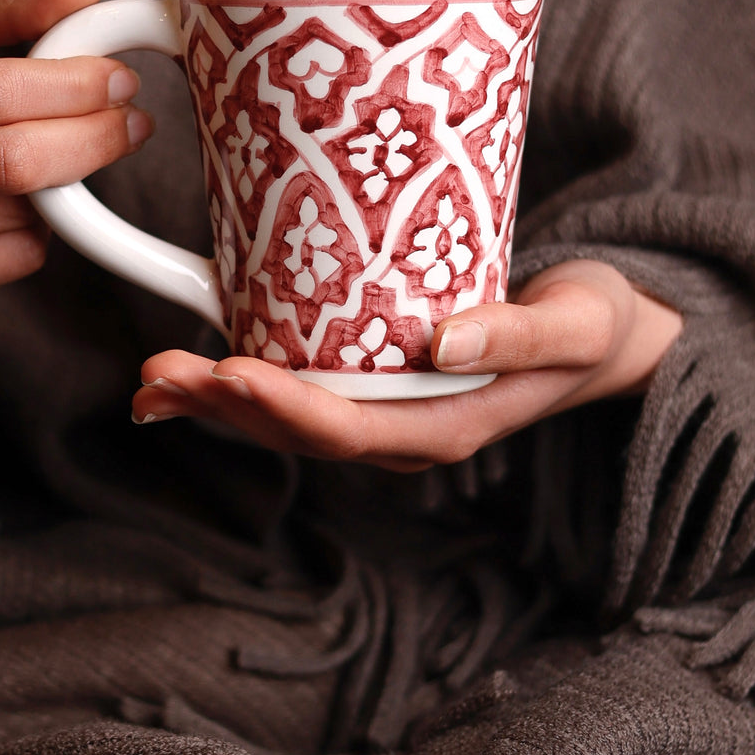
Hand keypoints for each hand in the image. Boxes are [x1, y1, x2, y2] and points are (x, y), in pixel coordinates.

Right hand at [0, 0, 151, 300]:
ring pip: (24, 214)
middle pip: (13, 164)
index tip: (120, 79)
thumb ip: (12, 1)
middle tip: (132, 121)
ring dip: (66, 181)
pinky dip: (42, 226)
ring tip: (57, 149)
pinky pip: (17, 258)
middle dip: (94, 140)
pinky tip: (21, 196)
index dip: (75, 87)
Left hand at [132, 260, 683, 470]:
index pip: (352, 429)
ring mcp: (384, 412)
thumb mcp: (577, 323)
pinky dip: (236, 388)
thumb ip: (521, 335)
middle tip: (159, 372)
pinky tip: (183, 377)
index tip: (229, 372)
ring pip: (286, 418)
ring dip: (215, 401)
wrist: (604, 337)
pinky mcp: (371, 381)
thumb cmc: (593, 323)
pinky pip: (296, 393)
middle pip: (300, 431)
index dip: (284, 407)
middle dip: (224, 405)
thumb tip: (444, 343)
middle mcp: (404, 431)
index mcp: (447, 428)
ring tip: (150, 380)